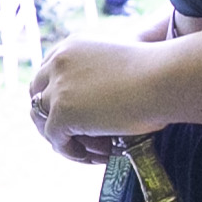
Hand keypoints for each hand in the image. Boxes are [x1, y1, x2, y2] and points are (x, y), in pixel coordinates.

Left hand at [28, 36, 159, 163]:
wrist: (164, 77)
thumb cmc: (158, 72)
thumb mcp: (121, 66)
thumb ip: (101, 79)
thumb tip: (100, 104)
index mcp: (71, 45)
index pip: (47, 72)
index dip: (55, 96)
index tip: (73, 115)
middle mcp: (58, 62)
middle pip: (36, 94)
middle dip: (51, 116)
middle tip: (73, 136)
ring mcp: (57, 87)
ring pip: (43, 119)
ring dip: (63, 136)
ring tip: (88, 150)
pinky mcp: (61, 111)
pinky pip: (55, 138)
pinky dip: (70, 150)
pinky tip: (94, 155)